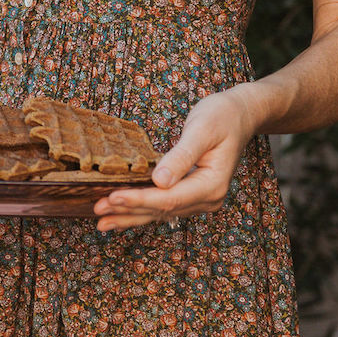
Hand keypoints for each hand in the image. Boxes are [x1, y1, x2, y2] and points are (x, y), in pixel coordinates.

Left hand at [93, 85, 262, 232]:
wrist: (240, 115)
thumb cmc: (222, 116)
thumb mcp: (202, 130)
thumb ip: (181, 156)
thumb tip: (159, 181)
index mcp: (213, 184)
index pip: (170, 198)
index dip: (139, 200)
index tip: (112, 197)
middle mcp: (208, 198)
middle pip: (163, 209)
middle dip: (128, 211)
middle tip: (97, 210)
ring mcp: (201, 199)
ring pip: (161, 212)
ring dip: (131, 215)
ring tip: (101, 221)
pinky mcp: (192, 194)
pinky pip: (164, 205)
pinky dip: (141, 209)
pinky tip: (120, 213)